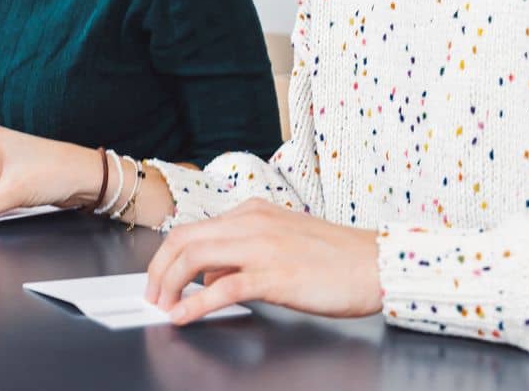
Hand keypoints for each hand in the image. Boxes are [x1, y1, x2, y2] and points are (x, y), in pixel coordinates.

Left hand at [144, 198, 381, 323]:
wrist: (377, 264)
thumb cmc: (336, 258)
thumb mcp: (282, 242)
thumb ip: (242, 255)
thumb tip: (208, 279)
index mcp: (253, 212)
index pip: (193, 228)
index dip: (167, 256)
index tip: (158, 278)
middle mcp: (252, 223)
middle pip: (184, 239)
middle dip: (158, 269)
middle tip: (152, 295)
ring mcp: (262, 247)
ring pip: (194, 257)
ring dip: (169, 284)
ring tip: (162, 306)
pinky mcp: (274, 276)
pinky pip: (222, 289)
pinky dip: (195, 304)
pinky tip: (184, 316)